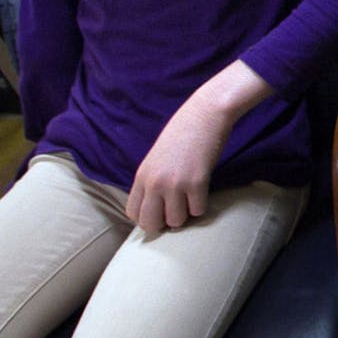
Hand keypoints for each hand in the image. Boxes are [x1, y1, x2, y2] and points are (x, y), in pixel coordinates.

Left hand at [126, 60, 271, 233]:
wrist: (205, 113)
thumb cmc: (184, 132)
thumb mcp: (158, 157)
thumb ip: (152, 180)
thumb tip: (156, 206)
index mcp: (141, 175)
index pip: (132, 213)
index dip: (148, 216)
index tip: (161, 210)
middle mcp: (154, 182)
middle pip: (150, 224)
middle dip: (164, 223)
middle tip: (177, 211)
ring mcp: (175, 183)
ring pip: (176, 222)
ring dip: (186, 214)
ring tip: (191, 198)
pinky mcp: (197, 182)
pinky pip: (198, 211)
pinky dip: (202, 205)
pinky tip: (203, 190)